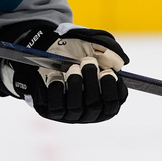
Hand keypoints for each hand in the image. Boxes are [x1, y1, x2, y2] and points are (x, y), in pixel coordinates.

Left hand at [5, 23, 128, 122]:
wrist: (43, 51)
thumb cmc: (71, 51)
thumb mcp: (91, 46)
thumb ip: (108, 53)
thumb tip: (118, 63)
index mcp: (103, 101)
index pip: (113, 104)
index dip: (112, 89)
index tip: (108, 72)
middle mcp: (89, 112)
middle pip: (96, 105)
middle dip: (93, 82)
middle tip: (88, 62)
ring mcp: (70, 114)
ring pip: (76, 107)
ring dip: (76, 85)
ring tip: (73, 67)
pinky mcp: (51, 111)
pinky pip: (56, 106)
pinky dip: (58, 90)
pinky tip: (56, 76)